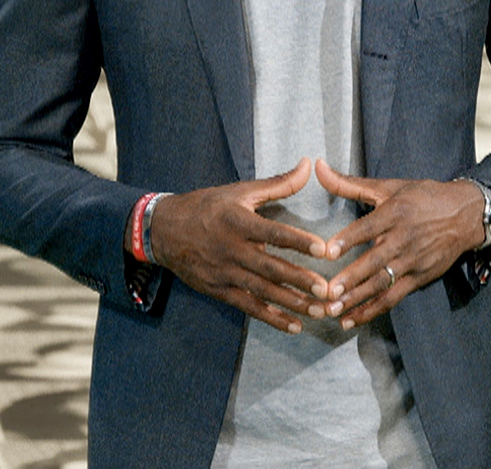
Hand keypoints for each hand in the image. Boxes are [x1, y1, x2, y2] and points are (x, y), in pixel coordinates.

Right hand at [148, 158, 328, 334]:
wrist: (164, 230)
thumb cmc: (207, 206)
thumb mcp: (240, 191)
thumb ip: (278, 183)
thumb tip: (306, 165)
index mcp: (238, 222)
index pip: (273, 233)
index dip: (298, 242)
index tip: (323, 250)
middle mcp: (232, 249)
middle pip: (270, 268)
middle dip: (300, 280)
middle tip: (327, 291)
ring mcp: (225, 272)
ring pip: (262, 291)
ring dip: (292, 303)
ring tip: (318, 311)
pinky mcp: (219, 290)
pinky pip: (248, 306)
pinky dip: (271, 318)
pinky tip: (293, 326)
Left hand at [315, 159, 485, 329]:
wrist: (466, 215)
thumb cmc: (423, 197)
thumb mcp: (388, 186)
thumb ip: (349, 183)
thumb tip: (319, 167)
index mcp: (395, 212)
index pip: (369, 227)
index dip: (348, 239)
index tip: (328, 251)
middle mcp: (404, 238)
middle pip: (375, 260)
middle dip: (351, 278)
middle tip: (328, 292)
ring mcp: (412, 260)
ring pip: (383, 283)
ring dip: (358, 299)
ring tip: (334, 310)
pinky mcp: (419, 278)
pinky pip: (394, 297)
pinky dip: (373, 310)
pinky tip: (352, 319)